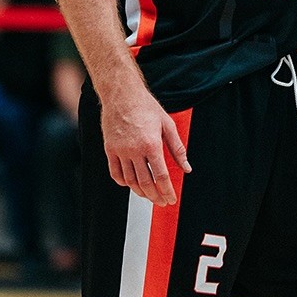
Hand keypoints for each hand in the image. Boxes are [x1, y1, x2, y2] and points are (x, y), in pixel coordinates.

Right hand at [101, 84, 189, 205]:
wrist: (121, 94)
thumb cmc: (146, 106)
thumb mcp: (167, 124)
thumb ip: (177, 148)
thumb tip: (186, 167)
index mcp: (151, 144)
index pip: (161, 176)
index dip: (167, 190)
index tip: (171, 198)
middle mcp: (134, 150)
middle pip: (145, 182)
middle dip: (155, 196)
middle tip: (162, 202)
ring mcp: (120, 150)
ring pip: (130, 180)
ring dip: (140, 192)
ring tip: (149, 195)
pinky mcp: (109, 149)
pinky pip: (115, 172)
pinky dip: (123, 182)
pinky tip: (131, 184)